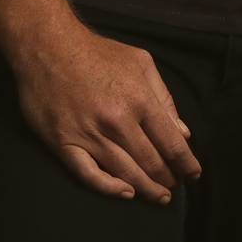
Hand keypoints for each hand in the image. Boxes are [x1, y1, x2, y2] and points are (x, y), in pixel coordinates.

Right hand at [10, 16, 200, 204]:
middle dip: (168, 179)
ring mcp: (89, 134)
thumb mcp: (140, 62)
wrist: (48, 45)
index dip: (186, 164)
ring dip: (146, 189)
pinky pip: (90, 175)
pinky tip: (125, 193)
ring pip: (126, 174)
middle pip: (152, 163)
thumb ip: (164, 97)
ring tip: (158, 196)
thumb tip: (182, 131)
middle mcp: (118, 121)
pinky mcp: (64, 143)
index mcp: (140, 99)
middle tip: (174, 186)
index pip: (172, 144)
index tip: (193, 174)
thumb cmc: (97, 52)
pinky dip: (110, 189)